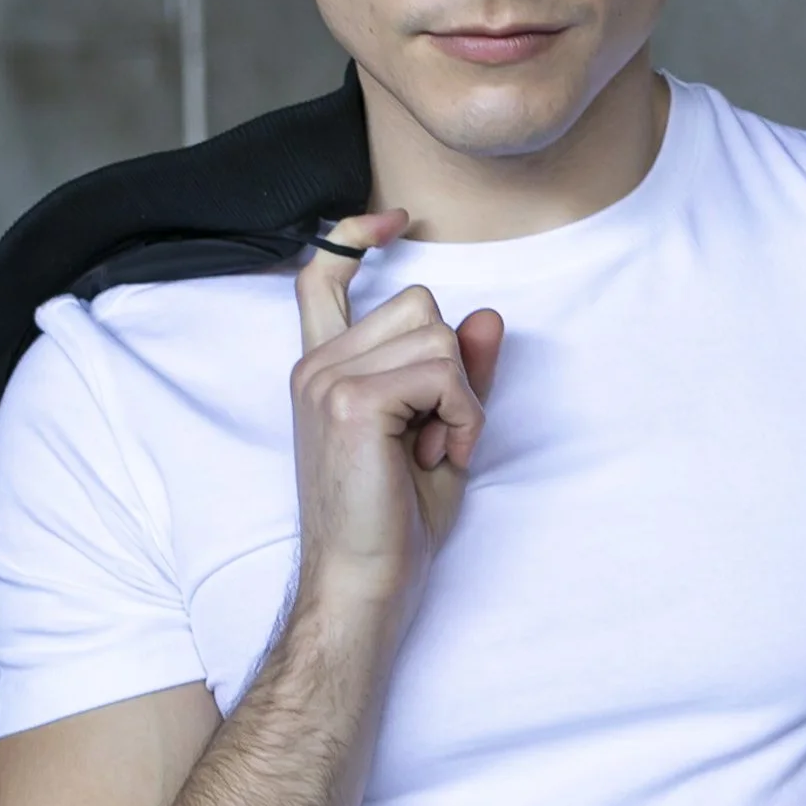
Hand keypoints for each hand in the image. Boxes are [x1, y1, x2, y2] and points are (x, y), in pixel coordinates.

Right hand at [290, 211, 505, 617]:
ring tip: (435, 450)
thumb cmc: (394, 523)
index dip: (356, 236)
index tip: (397, 222)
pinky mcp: (352, 401)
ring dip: (461, 397)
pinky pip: (442, 373)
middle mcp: (316, 367)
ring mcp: (328, 380)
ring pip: (437, 334)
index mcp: (324, 370)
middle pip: (421, 304)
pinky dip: (461, 416)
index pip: (321, 276)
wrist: (363, 584)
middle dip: (452, 367)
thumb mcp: (439, 434)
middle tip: (436, 436)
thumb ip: (461, 375)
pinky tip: (439, 456)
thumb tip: (489, 315)